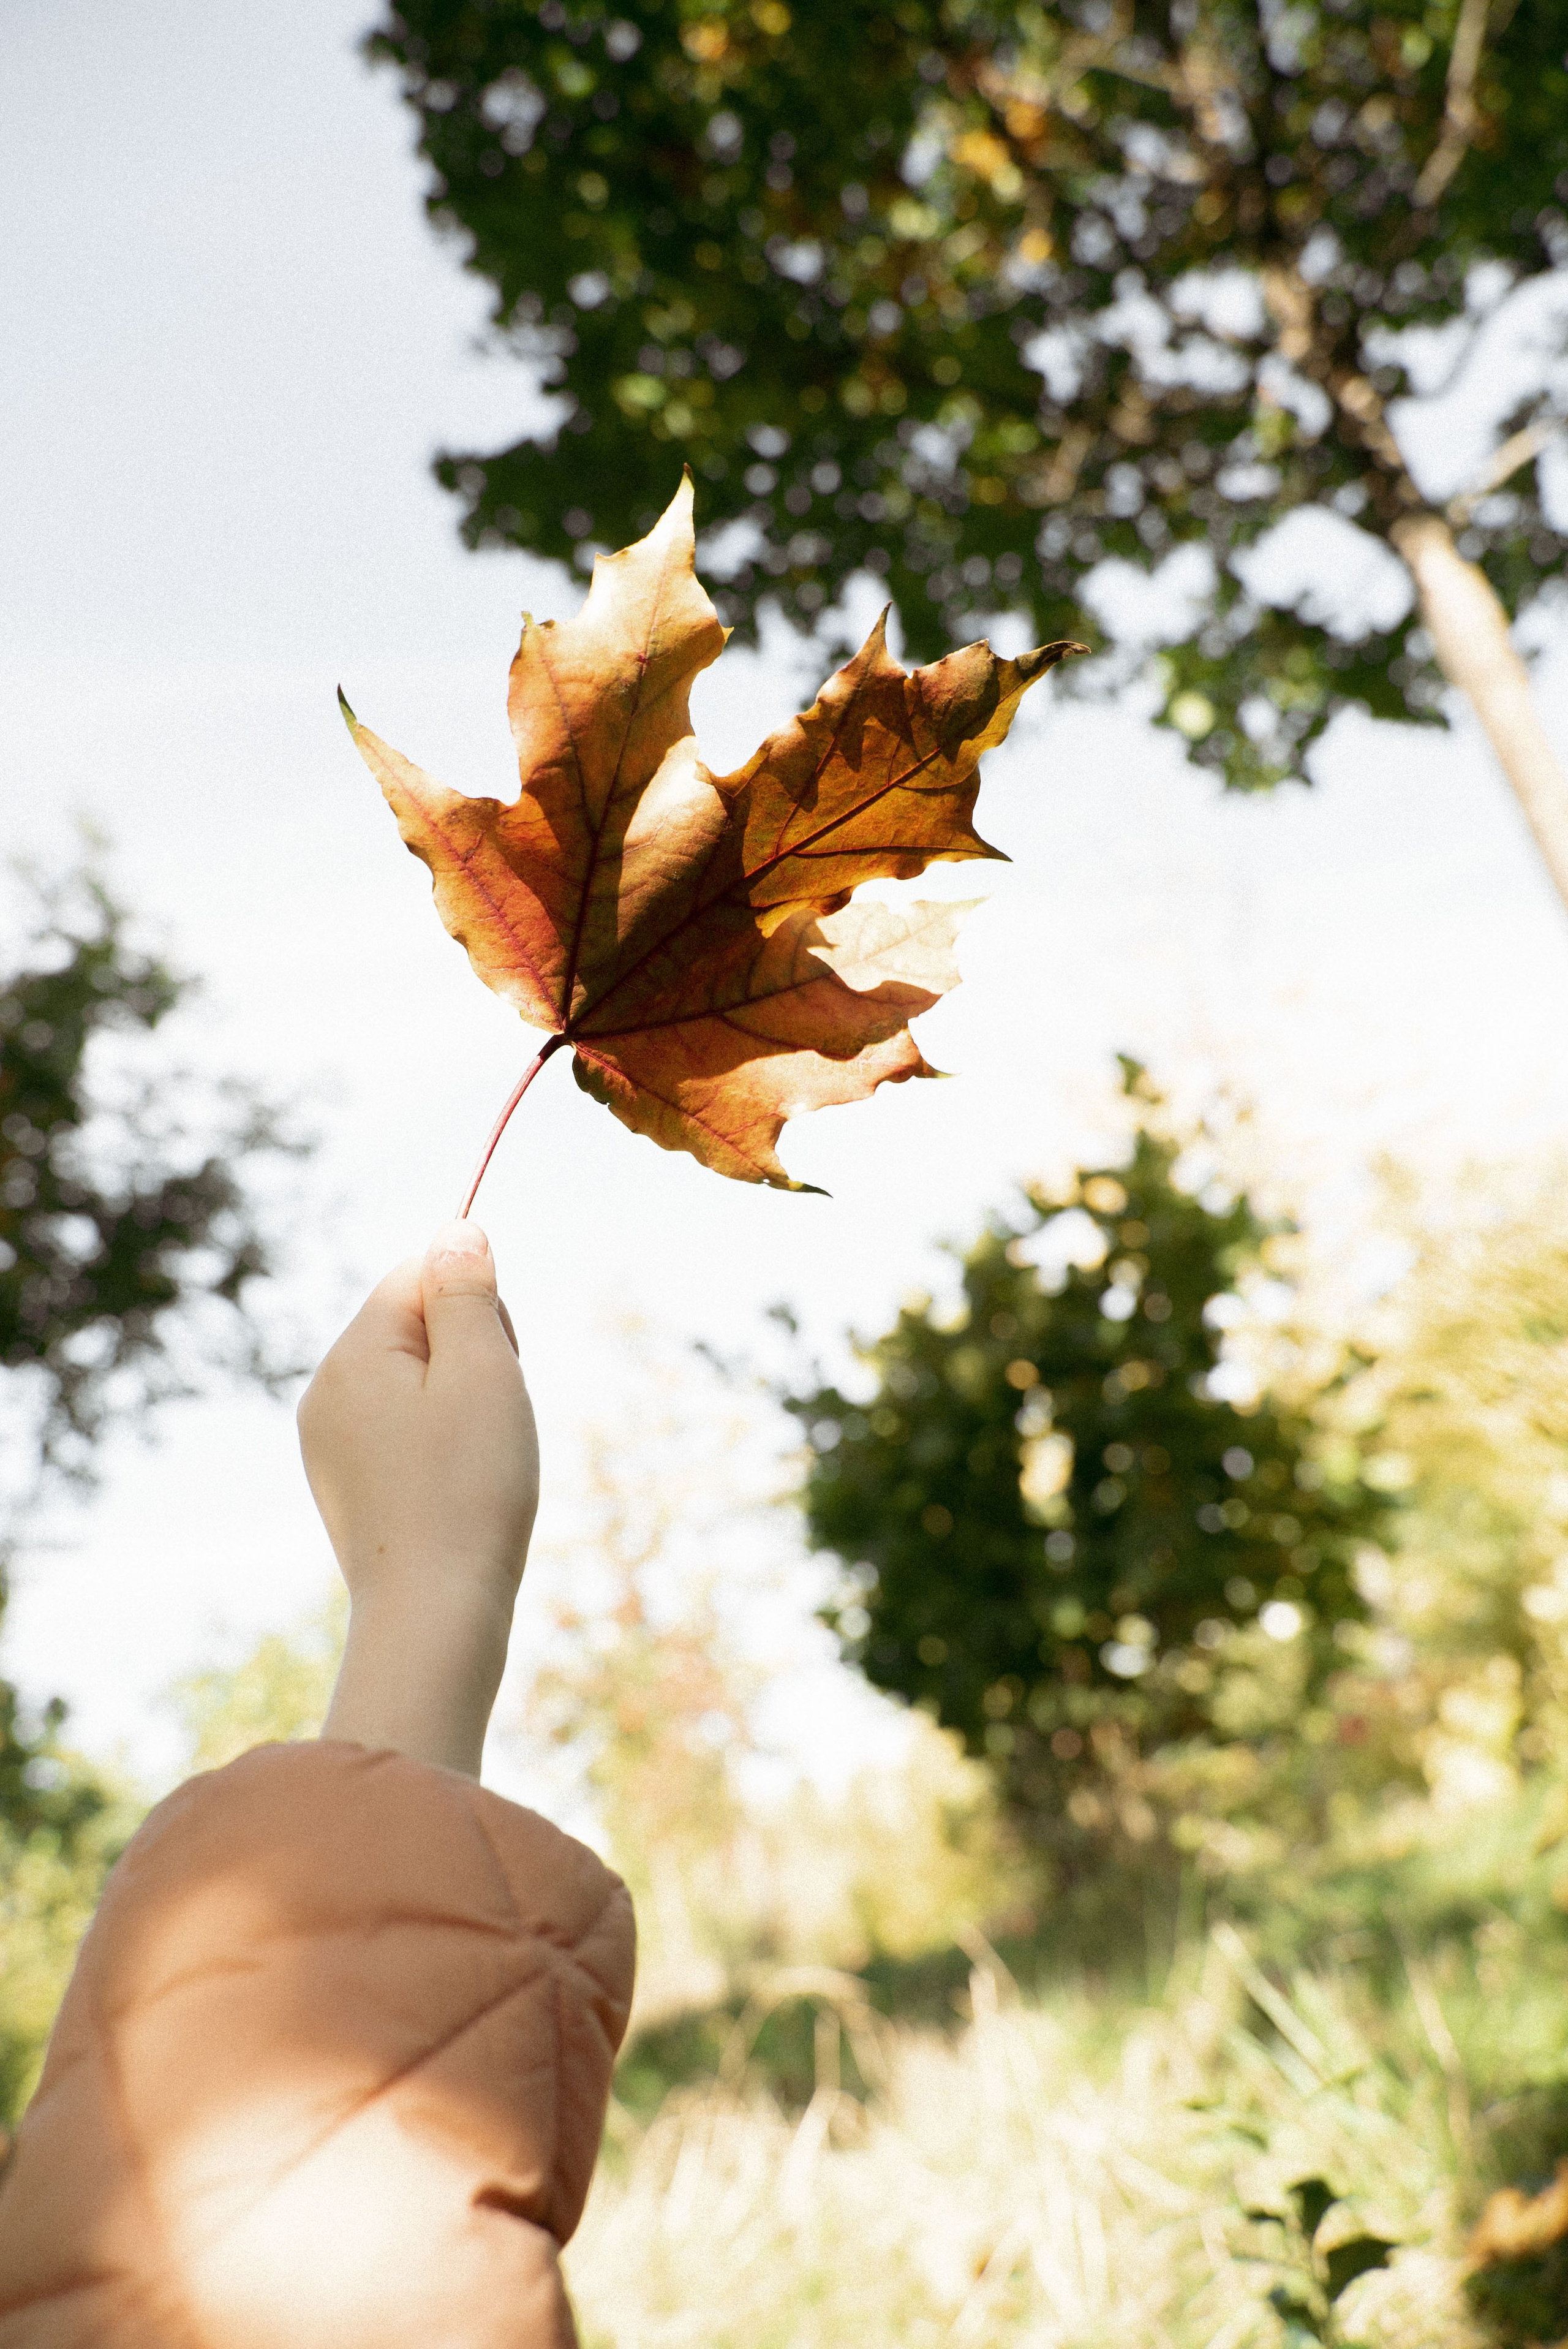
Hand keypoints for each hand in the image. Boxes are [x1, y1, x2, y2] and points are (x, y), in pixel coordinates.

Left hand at [298, 1221, 537, 1776]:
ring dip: (462, 1401)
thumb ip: (467, 1292)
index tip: (499, 1363)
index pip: (419, 1274)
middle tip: (493, 1417)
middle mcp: (326, 1390)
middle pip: (414, 1324)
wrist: (435, 1616)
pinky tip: (459, 1487)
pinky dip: (443, 1444)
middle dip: (471, 1353)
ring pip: (414, 1380)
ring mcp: (330, 1443)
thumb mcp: (484, 1372)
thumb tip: (456, 1228)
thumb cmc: (469, 1490)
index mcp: (353, 1353)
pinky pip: (403, 1430)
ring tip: (480, 1459)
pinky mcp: (346, 1485)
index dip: (477, 1306)